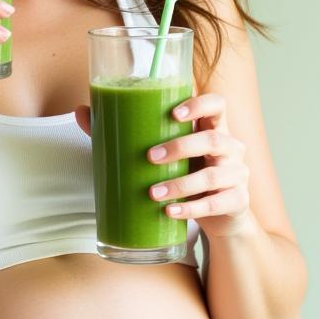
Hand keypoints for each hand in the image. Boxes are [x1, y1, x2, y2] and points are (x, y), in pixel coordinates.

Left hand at [75, 93, 252, 238]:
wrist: (220, 214)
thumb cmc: (187, 172)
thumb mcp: (166, 151)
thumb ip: (128, 131)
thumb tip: (82, 111)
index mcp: (213, 127)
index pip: (217, 104)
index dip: (199, 104)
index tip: (173, 113)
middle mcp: (230, 147)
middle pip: (211, 138)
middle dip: (179, 147)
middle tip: (149, 157)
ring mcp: (237, 174)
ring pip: (213, 175)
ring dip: (180, 184)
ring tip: (153, 193)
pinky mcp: (237, 201)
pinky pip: (215, 204)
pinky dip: (191, 208)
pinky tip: (171, 212)